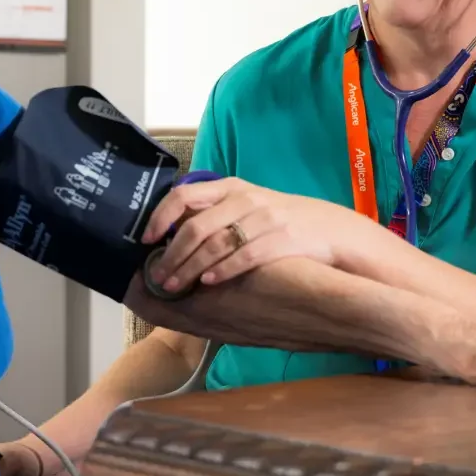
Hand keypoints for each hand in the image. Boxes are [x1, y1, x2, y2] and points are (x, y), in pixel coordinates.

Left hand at [139, 178, 358, 295]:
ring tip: (174, 286)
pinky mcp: (282, 239)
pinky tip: (207, 283)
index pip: (183, 195)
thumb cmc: (280, 220)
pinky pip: (244, 256)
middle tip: (158, 277)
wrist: (329, 229)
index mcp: (230, 188)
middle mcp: (244, 199)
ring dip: (189, 268)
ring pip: (215, 244)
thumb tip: (170, 232)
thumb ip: (213, 213)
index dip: (160, 217)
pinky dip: (222, 270)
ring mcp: (264, 218)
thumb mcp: (246, 206)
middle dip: (172, 255)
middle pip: (195, 227)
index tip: (146, 240)